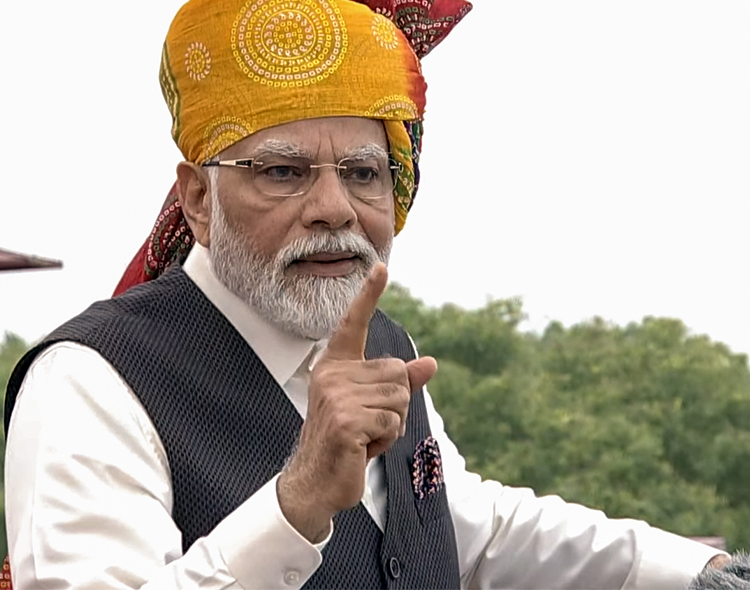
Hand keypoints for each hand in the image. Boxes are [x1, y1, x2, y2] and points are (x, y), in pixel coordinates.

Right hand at [277, 263, 437, 541]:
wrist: (318, 481)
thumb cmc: (349, 441)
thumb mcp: (376, 407)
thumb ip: (401, 383)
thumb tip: (431, 364)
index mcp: (335, 366)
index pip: (353, 324)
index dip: (368, 295)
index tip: (381, 267)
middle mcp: (331, 375)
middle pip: (398, 374)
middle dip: (396, 406)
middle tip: (368, 426)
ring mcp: (336, 397)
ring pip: (399, 399)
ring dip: (393, 426)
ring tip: (365, 437)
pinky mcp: (344, 421)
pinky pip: (392, 422)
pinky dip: (386, 440)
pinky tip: (363, 449)